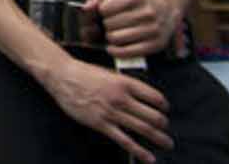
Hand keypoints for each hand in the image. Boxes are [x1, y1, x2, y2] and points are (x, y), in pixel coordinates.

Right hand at [40, 55, 170, 161]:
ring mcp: (111, 112)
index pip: (155, 97)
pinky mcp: (101, 124)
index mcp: (125, 83)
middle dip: (164, 125)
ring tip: (167, 144)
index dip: (164, 105)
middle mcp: (121, 98)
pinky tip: (148, 157)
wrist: (62, 75)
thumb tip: (141, 97)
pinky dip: (139, 151)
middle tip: (166, 129)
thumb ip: (126, 84)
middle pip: (153, 116)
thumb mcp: (109, 73)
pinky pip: (125, 140)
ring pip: (143, 129)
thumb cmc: (84, 72)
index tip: (165, 110)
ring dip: (159, 139)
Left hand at [90, 0, 180, 58]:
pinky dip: (115, 51)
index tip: (105, 13)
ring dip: (110, 37)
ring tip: (114, 34)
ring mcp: (152, 29)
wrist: (166, 10)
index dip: (101, 12)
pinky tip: (112, 48)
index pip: (104, 9)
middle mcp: (146, 13)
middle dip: (105, 25)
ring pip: (115, 38)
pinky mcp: (155, 45)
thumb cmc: (136, 3)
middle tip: (110, 25)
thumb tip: (87, 8)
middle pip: (109, 24)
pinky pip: (127, 52)